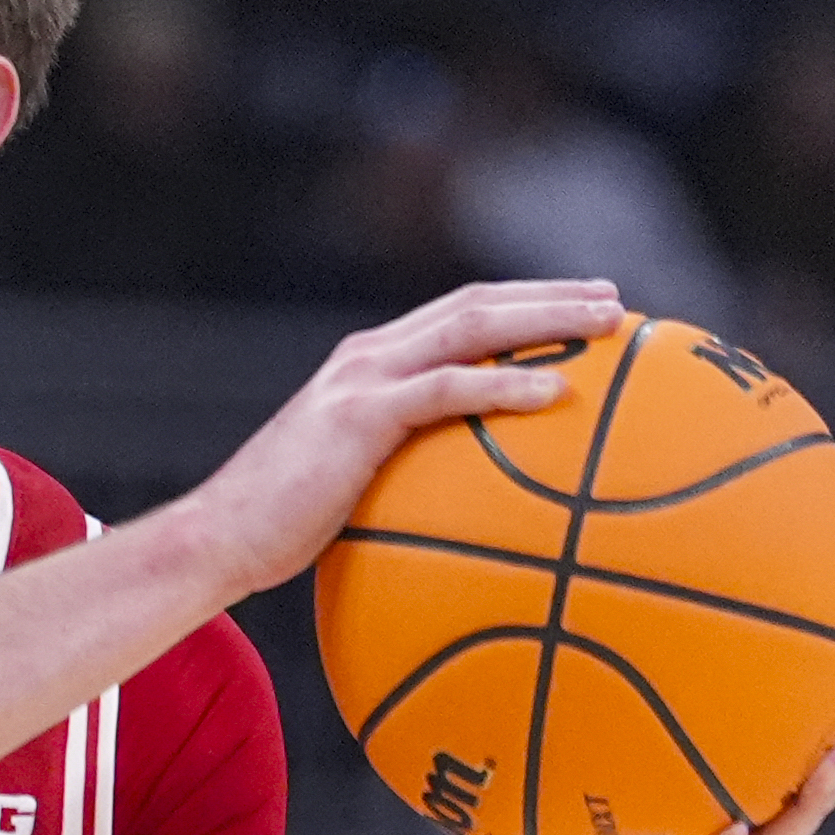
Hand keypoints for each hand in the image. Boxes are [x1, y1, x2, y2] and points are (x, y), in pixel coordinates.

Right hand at [173, 280, 625, 598]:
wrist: (219, 539)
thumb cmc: (283, 532)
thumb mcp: (351, 490)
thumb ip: (402, 475)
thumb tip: (465, 512)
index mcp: (367, 365)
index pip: (456, 315)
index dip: (521, 303)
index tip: (582, 309)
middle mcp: (366, 356)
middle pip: (474, 303)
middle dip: (550, 296)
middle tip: (615, 301)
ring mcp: (360, 379)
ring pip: (469, 327)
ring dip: (545, 320)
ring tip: (606, 325)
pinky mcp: (358, 415)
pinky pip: (446, 389)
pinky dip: (504, 387)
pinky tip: (556, 394)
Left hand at [435, 685, 834, 834]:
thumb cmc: (521, 824)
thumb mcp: (549, 753)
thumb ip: (570, 701)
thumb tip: (569, 608)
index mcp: (700, 812)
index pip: (774, 765)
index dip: (820, 725)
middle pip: (797, 800)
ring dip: (805, 807)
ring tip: (831, 765)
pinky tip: (731, 834)